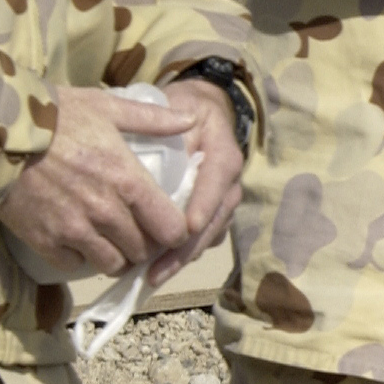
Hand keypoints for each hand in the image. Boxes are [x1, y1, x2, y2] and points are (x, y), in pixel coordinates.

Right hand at [0, 88, 195, 278]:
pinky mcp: (43, 240)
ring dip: (116, 257)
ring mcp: (73, 229)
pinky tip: (79, 241)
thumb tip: (191, 119)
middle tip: (139, 234)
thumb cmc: (57, 116)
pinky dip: (79, 258)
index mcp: (129, 181)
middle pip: (142, 251)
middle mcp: (106, 211)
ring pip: (111, 264)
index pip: (171, 228)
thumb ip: (153, 119)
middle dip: (145, 245)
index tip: (169, 227)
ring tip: (112, 242)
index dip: (174, 232)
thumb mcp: (109, 108)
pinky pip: (72, 265)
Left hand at [148, 79, 246, 286]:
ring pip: (209, 235)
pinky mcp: (213, 212)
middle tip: (157, 271)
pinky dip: (183, 254)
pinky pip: (203, 237)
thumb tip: (163, 150)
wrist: (202, 110)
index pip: (216, 183)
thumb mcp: (178, 107)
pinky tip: (158, 267)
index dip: (202, 206)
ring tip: (153, 276)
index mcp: (224, 155)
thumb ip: (170, 128)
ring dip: (182, 258)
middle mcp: (229, 182)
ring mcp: (222, 200)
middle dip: (186, 249)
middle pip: (214, 220)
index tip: (186, 229)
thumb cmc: (185, 110)